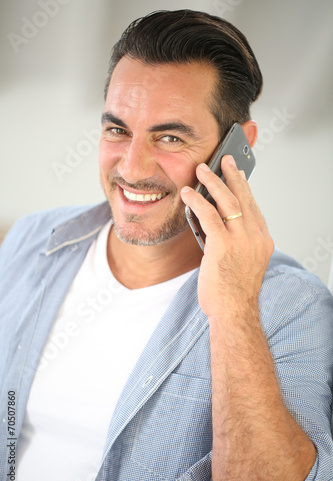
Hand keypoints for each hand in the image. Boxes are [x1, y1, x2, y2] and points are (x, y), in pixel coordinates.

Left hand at [180, 155, 273, 318]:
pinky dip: (198, 201)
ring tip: (201, 169)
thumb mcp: (242, 263)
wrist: (233, 313)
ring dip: (213, 182)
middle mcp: (255, 237)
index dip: (244, 188)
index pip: (253, 207)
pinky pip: (209, 216)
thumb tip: (216, 224)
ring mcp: (241, 241)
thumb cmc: (234, 293)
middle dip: (232, 176)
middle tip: (223, 160)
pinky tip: (188, 194)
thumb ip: (235, 242)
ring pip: (227, 201)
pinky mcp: (223, 246)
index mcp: (262, 241)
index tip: (237, 174)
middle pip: (244, 198)